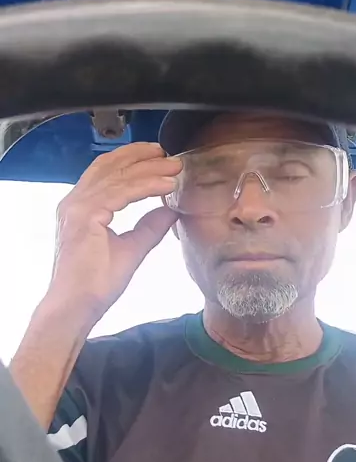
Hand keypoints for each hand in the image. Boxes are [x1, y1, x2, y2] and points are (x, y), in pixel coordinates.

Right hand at [48, 143, 181, 320]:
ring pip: (118, 176)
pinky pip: (122, 192)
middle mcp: (74, 202)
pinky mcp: (84, 217)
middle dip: (142, 156)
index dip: (133, 160)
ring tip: (174, 166)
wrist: (76, 307)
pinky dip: (147, 186)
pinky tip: (166, 185)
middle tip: (169, 154)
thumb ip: (148, 228)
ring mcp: (77, 207)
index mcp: (80, 207)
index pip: (107, 172)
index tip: (159, 158)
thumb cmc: (95, 285)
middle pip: (110, 166)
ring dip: (150, 169)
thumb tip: (169, 211)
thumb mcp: (130, 249)